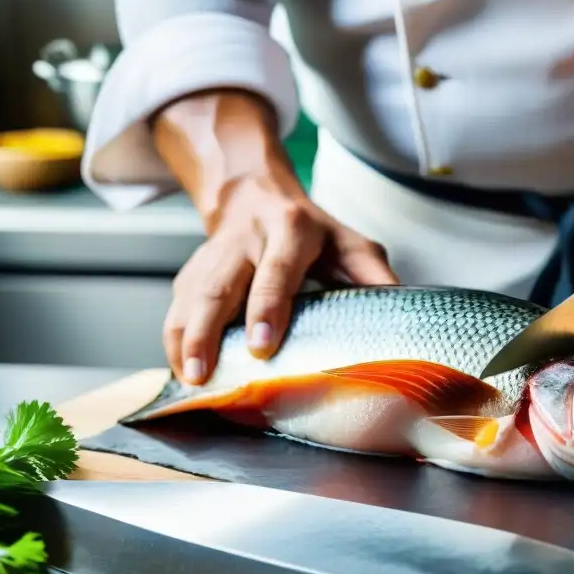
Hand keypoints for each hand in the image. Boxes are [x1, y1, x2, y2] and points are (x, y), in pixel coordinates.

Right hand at [164, 176, 397, 383]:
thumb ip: (372, 273)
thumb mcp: (350, 242)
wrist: (255, 195)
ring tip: (186, 378)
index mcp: (290, 231)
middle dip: (208, 332)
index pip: (276, 272)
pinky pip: (176, 304)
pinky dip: (174, 337)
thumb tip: (398, 307)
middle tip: (202, 373)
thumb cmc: (311, 231)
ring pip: (190, 297)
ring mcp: (213, 255)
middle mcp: (246, 240)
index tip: (261, 346)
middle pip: (219, 287)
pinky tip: (177, 366)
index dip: (266, 308)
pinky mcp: (191, 270)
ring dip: (184, 339)